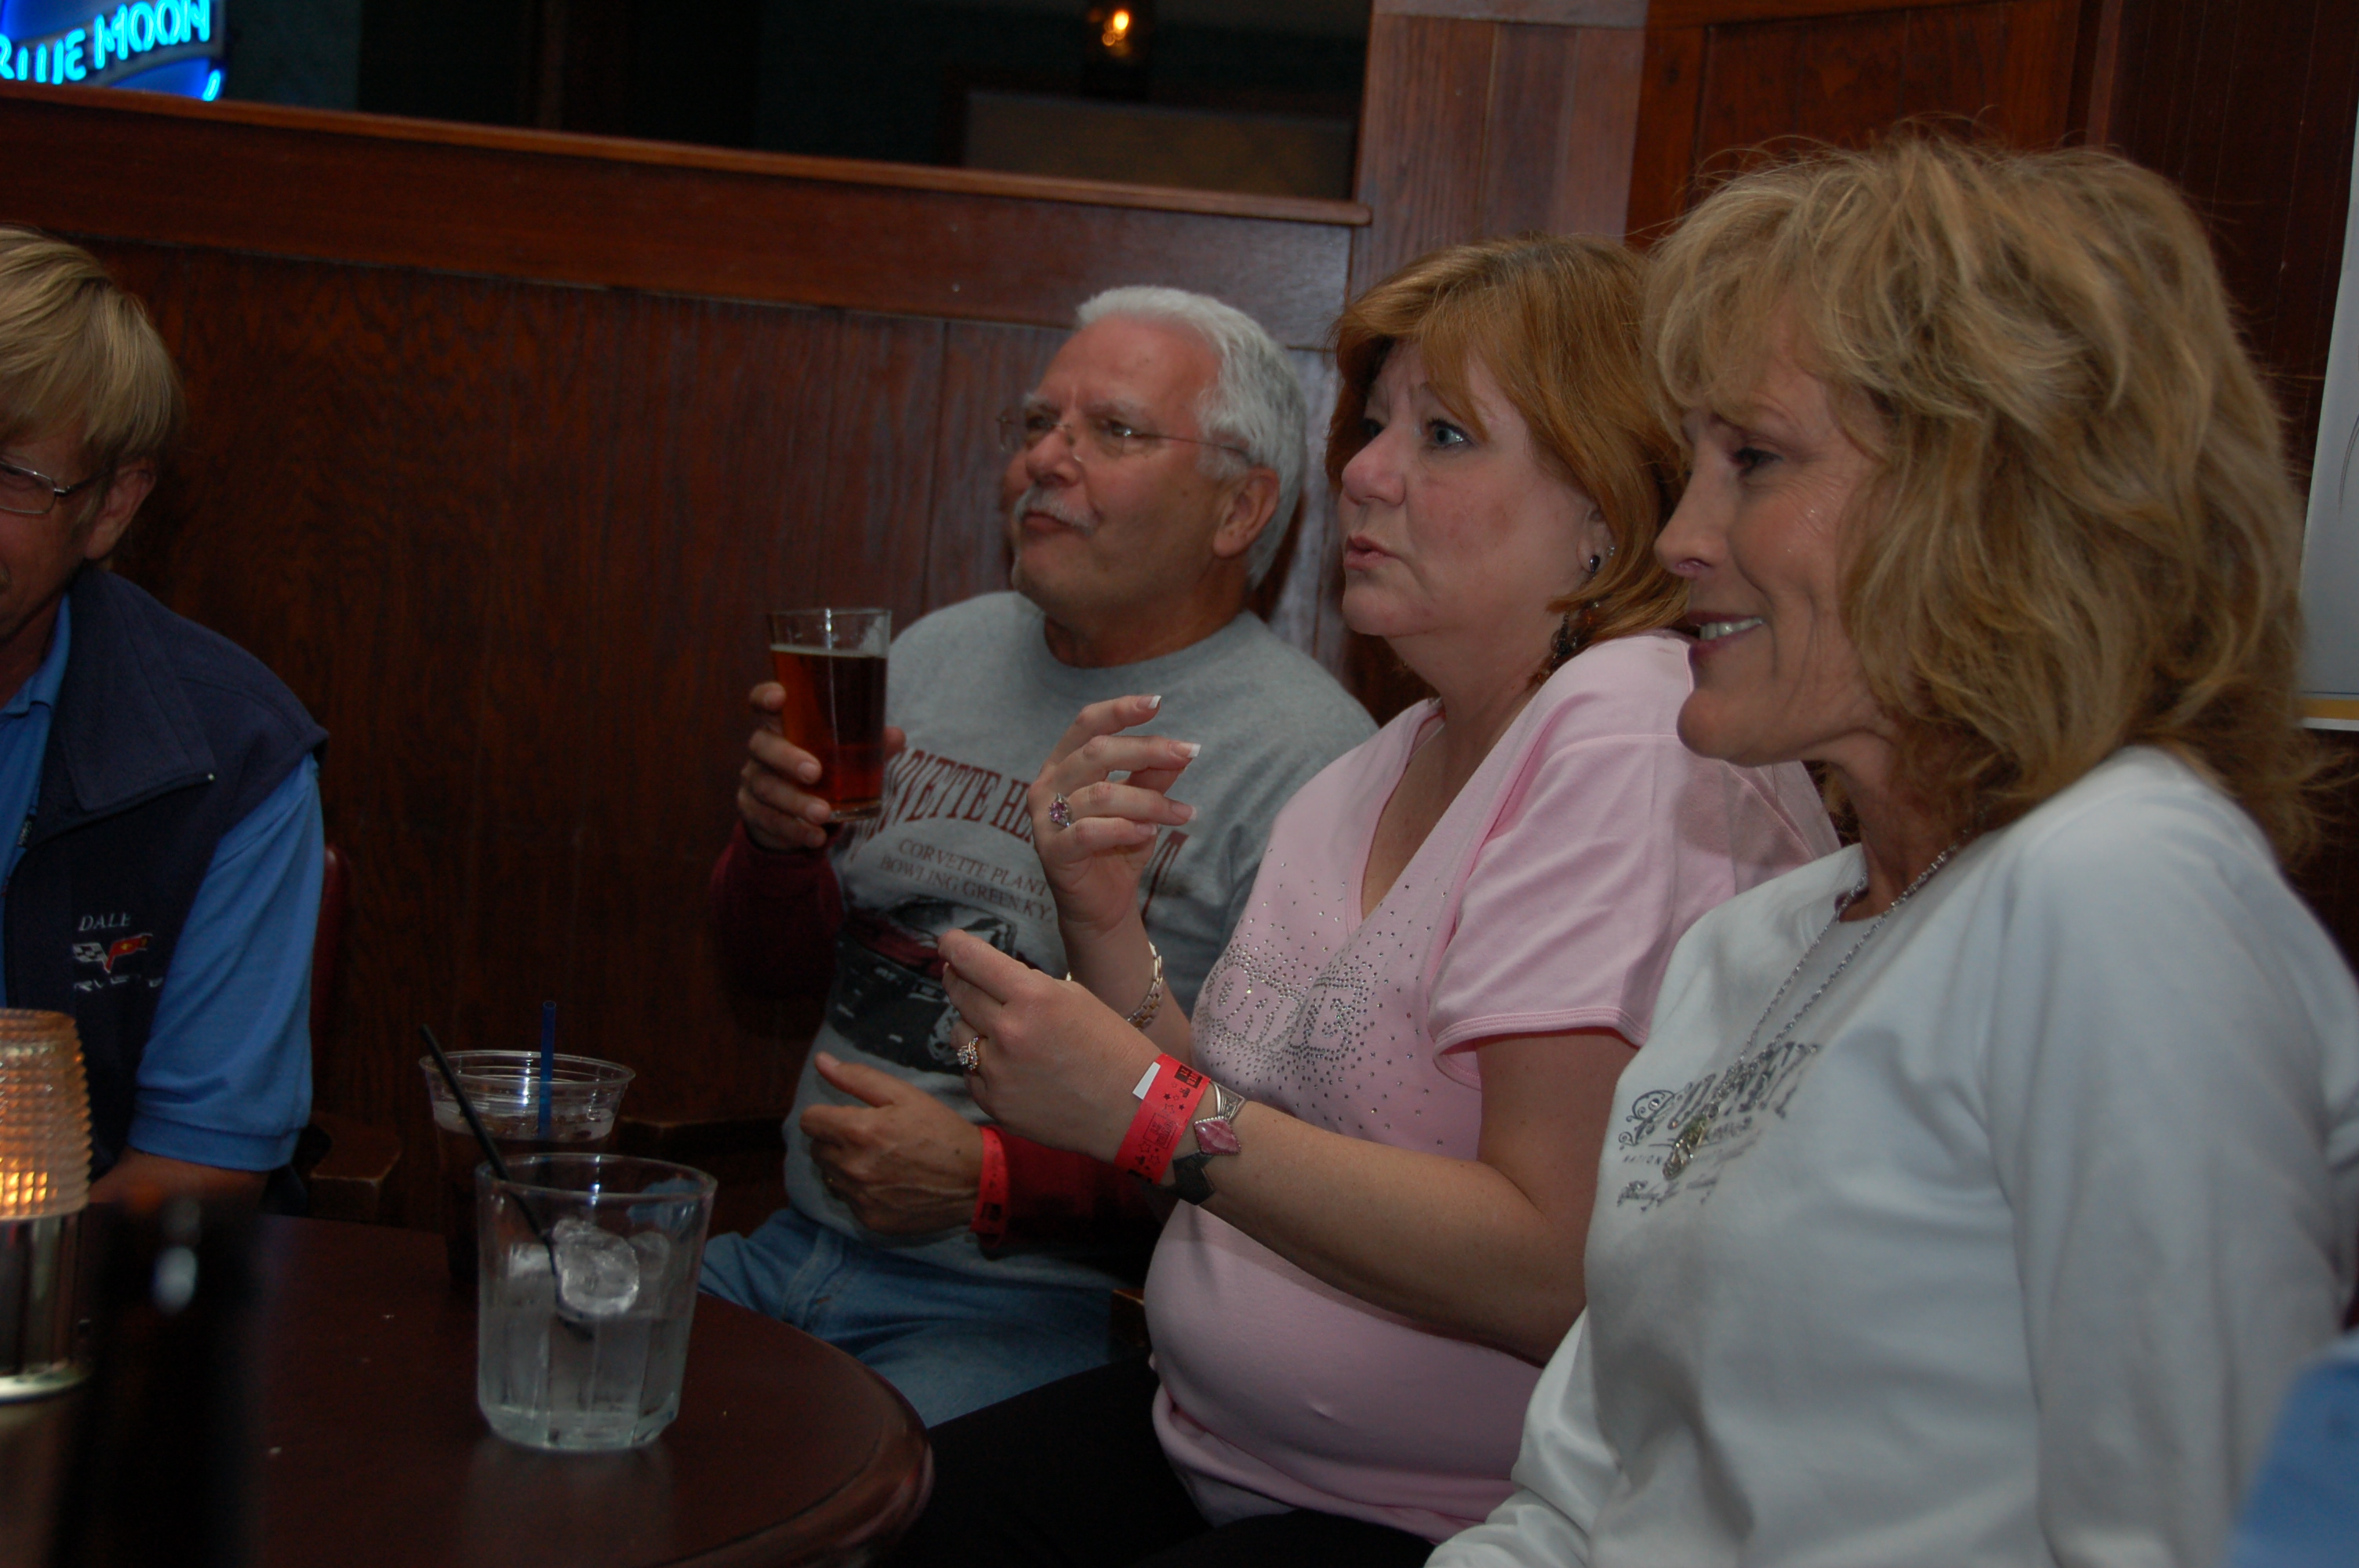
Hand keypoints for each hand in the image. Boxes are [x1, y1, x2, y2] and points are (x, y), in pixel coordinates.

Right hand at [736, 681, 905, 850]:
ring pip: (766, 788)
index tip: (780, 696)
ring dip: (795, 802)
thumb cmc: (819, 769)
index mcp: (781, 726)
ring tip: (822, 814)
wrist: (789, 814)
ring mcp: (753, 781)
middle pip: (762, 746)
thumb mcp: (841, 756)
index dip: (765, 696)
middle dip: (787, 758)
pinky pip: (768, 820)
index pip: (761, 702)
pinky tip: (815, 837)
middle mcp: (762, 750)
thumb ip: (866, 746)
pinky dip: (794, 830)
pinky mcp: (752, 812)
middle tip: (814, 773)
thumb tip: (896, 736)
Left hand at [800, 1052, 984, 1233]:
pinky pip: (848, 1199)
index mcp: (858, 1131)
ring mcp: (860, 1197)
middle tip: (868, 1137)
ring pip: (830, 1175)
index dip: (826, 1115)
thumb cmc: (940, 1130)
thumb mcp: (904, 1095)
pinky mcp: (868, 1219)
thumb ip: (857, 1078)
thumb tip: (820, 1061)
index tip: (845, 1116)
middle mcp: (852, 1167)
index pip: (809, 1121)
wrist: (974, 1179)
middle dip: (835, 1140)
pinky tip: (887, 1182)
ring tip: (878, 1160)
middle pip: (817, 1149)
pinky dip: (860, 1190)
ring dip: (845, 1165)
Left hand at [939, 928, 1158, 1162]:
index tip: (948, 942)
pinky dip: (984, 1065)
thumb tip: (986, 976)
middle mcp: (1010, 1033)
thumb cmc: (1113, 1047)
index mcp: (1034, 998)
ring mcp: (999, 1072)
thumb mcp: (1076, 997)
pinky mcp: (995, 1104)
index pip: (974, 961)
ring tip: (1001, 1030)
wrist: (1134, 1109)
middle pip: (960, 994)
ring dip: (973, 1025)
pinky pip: (971, 1073)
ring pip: (960, 1035)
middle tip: (959, 973)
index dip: (955, 947)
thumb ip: (1028, 985)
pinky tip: (1012, 1066)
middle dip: (958, 978)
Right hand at [1029, 695, 1197, 939]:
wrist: (1101, 907)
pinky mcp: (1052, 852)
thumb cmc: (1117, 847)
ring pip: (1101, 795)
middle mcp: (1047, 785)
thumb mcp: (1142, 806)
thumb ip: (1154, 776)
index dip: (1120, 710)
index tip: (1158, 703)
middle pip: (1096, 753)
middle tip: (1188, 754)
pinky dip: (1124, 828)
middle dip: (1147, 750)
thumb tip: (1182, 750)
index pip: (1087, 724)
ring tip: (1181, 814)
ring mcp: (1044, 819)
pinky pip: (1089, 831)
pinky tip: (1149, 833)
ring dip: (1149, 801)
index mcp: (1064, 764)